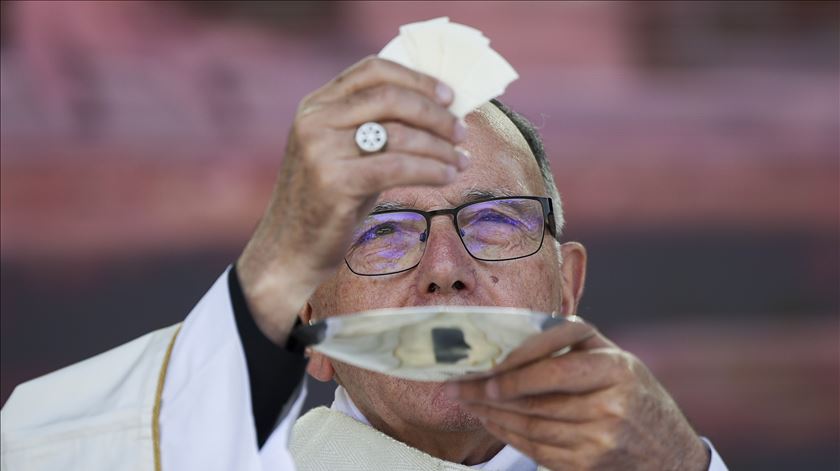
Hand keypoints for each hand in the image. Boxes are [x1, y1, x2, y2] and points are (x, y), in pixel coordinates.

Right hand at [237, 57, 466, 343]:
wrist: (289, 251)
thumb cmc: (327, 202)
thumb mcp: (343, 153)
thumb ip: (374, 128)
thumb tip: (439, 113)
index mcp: (315, 105)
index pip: (372, 70)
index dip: (417, 79)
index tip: (450, 96)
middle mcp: (314, 120)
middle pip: (391, 98)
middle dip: (436, 114)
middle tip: (463, 132)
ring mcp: (321, 150)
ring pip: (400, 135)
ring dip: (441, 147)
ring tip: (462, 160)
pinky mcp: (335, 182)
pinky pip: (398, 168)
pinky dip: (431, 170)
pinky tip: (447, 177)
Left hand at [445, 319, 709, 469]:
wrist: (671, 455)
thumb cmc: (634, 396)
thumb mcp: (617, 361)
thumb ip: (574, 346)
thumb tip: (511, 335)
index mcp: (616, 367)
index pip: (555, 365)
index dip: (516, 369)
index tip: (485, 369)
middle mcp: (610, 403)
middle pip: (536, 398)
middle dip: (490, 391)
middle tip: (460, 384)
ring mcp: (600, 437)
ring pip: (530, 424)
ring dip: (492, 413)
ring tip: (470, 401)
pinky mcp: (588, 464)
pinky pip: (536, 448)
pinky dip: (507, 434)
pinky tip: (491, 422)